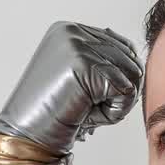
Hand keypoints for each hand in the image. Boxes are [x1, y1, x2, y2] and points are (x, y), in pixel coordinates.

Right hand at [0, 22, 143, 153]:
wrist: (29, 134)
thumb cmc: (55, 112)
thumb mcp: (80, 77)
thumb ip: (102, 60)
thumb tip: (134, 52)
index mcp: (69, 30)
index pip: (122, 46)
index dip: (120, 78)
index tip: (90, 96)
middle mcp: (73, 32)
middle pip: (130, 58)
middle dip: (120, 90)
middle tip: (89, 107)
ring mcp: (78, 46)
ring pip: (132, 74)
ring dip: (118, 102)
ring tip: (87, 110)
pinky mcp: (85, 64)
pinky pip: (127, 90)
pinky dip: (115, 111)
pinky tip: (89, 115)